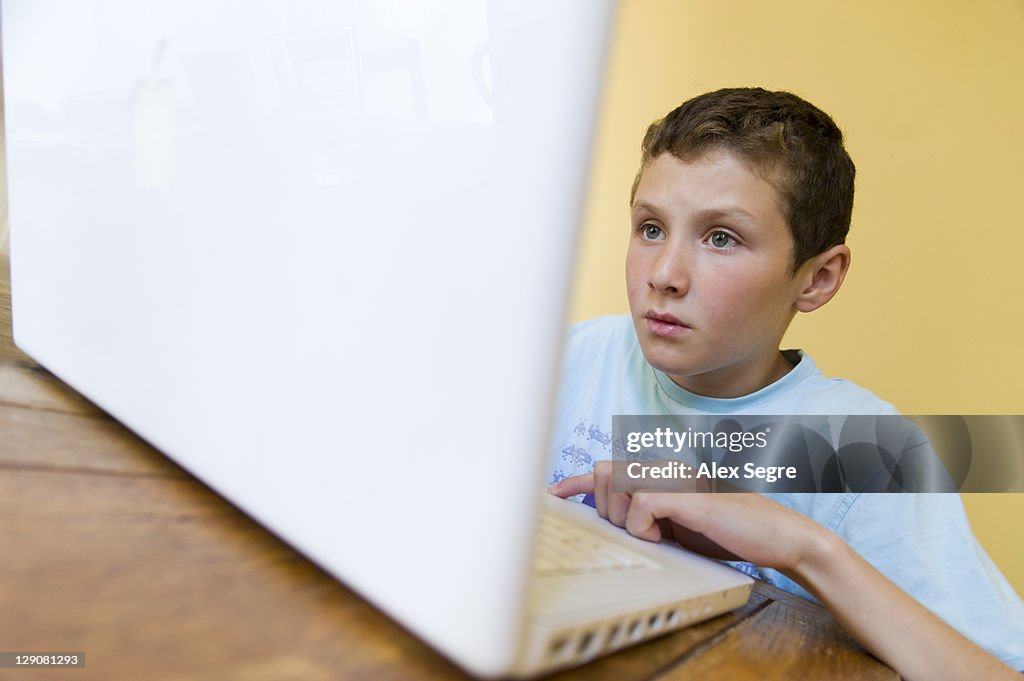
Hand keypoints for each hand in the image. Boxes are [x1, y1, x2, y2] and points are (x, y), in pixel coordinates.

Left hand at [548, 460, 830, 577]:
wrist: (778, 538)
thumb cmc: (729, 534)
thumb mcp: (678, 526)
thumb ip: (647, 517)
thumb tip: (611, 522)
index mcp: (660, 473)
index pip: (607, 469)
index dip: (577, 482)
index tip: (553, 493)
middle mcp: (663, 467)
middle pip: (603, 474)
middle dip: (607, 509)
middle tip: (641, 532)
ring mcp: (673, 476)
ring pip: (615, 486)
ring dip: (624, 519)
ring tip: (657, 535)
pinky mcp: (683, 492)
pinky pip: (639, 506)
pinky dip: (644, 527)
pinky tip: (666, 536)